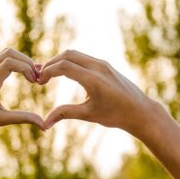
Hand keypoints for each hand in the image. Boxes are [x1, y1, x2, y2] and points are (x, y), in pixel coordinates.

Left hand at [0, 48, 44, 142]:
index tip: (35, 81)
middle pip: (9, 53)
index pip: (10, 63)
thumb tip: (44, 125)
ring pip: (4, 53)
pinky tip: (21, 73)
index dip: (26, 68)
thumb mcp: (1, 120)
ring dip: (20, 60)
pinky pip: (0, 58)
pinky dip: (13, 61)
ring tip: (31, 74)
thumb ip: (23, 118)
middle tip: (36, 76)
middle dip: (26, 61)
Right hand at [36, 50, 163, 137]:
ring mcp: (103, 64)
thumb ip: (65, 114)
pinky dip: (70, 62)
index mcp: (93, 79)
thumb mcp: (88, 115)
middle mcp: (98, 67)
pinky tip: (63, 73)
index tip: (39, 82)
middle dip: (51, 64)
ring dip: (59, 61)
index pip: (64, 66)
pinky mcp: (105, 65)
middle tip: (40, 77)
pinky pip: (83, 58)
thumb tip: (44, 124)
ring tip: (48, 74)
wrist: (140, 111)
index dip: (47, 72)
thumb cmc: (115, 115)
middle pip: (67, 55)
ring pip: (75, 54)